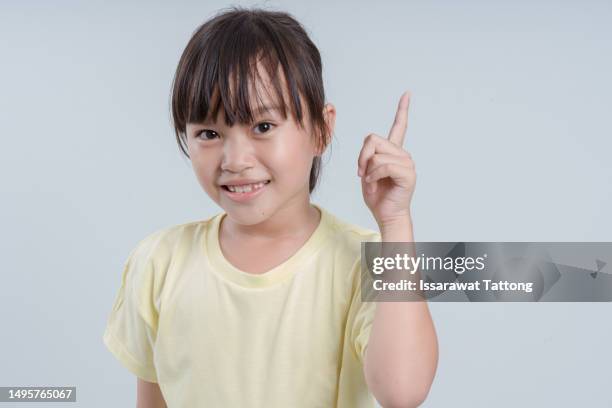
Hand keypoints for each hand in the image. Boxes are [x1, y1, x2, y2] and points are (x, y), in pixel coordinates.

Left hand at [357, 91, 415, 228]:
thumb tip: (369, 149)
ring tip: (371, 181)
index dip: (402, 110)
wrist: (386, 214)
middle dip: (361, 157)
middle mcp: (403, 154)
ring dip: (367, 170)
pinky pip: (383, 166)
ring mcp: (407, 163)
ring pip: (376, 154)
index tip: (407, 94)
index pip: (399, 126)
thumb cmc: (377, 195)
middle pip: (372, 140)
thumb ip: (367, 156)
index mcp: (394, 151)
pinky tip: (374, 184)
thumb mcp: (365, 171)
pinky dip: (373, 176)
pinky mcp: (408, 173)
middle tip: (361, 173)